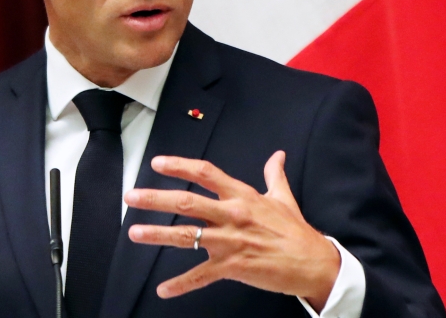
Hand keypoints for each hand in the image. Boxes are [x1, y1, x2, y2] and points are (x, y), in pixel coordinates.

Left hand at [124, 151, 340, 309]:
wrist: (314, 263)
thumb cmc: (297, 232)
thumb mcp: (283, 199)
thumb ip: (274, 175)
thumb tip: (277, 155)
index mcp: (242, 196)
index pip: (206, 173)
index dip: (180, 166)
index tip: (157, 163)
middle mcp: (232, 214)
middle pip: (187, 202)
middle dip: (155, 198)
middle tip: (131, 196)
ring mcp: (230, 241)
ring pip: (187, 236)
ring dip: (158, 234)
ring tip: (134, 232)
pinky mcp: (232, 267)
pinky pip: (201, 276)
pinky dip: (181, 285)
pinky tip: (164, 289)